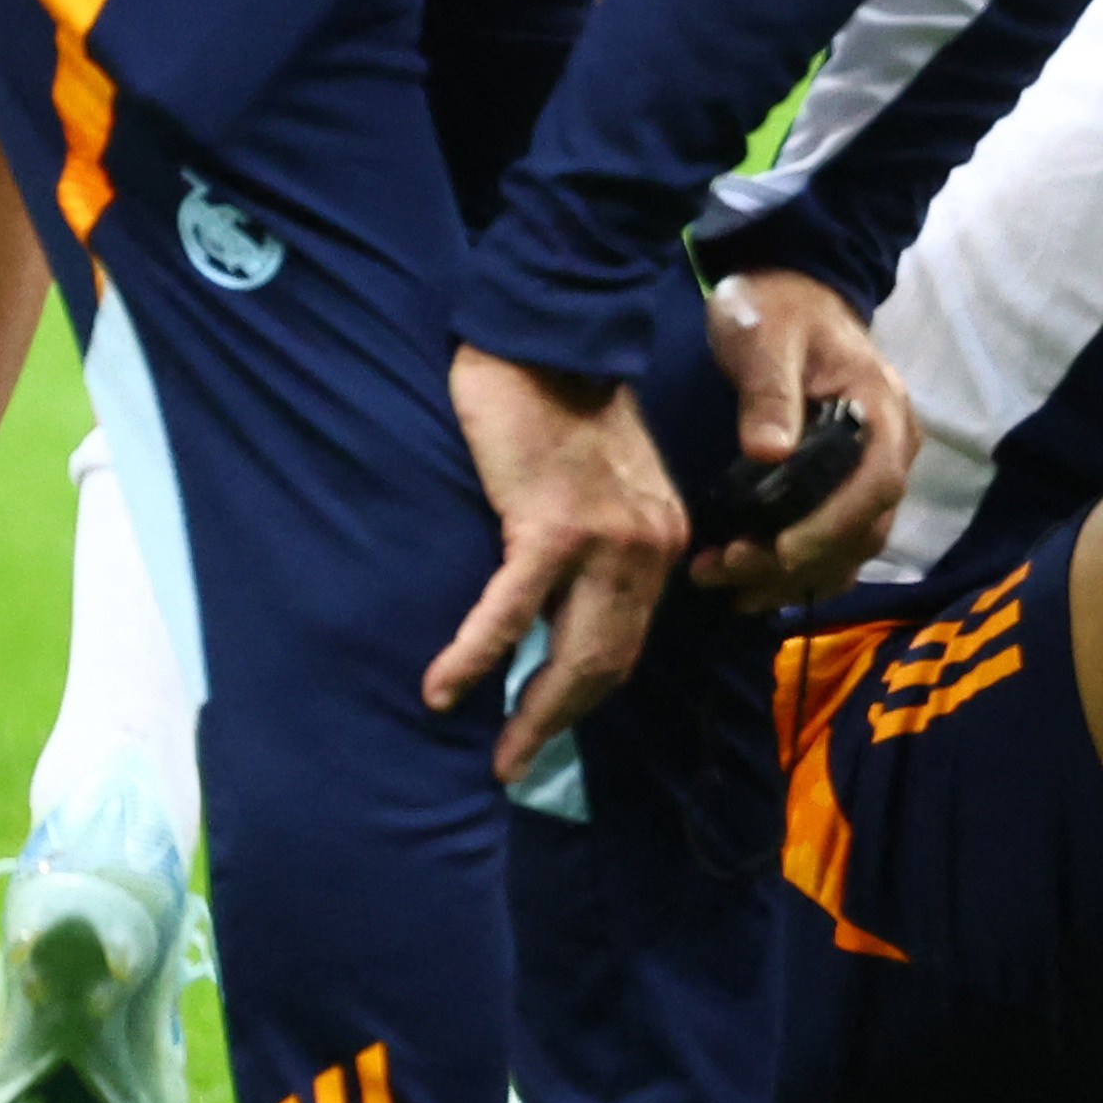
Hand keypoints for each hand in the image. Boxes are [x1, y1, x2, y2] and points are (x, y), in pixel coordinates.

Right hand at [431, 347, 684, 788]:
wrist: (547, 337)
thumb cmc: (558, 407)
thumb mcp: (599, 484)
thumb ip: (593, 542)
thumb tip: (551, 602)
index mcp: (660, 541)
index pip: (627, 639)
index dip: (585, 692)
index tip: (544, 727)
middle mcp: (649, 549)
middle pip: (608, 663)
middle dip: (559, 722)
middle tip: (513, 765)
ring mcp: (608, 540)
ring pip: (574, 653)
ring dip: (530, 712)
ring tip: (493, 755)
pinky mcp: (554, 525)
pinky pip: (512, 610)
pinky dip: (477, 656)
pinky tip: (442, 688)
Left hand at [691, 267, 917, 604]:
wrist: (789, 294)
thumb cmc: (776, 310)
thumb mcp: (764, 336)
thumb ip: (768, 390)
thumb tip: (769, 452)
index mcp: (881, 410)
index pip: (875, 483)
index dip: (832, 526)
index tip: (778, 551)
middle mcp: (891, 448)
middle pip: (865, 527)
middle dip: (799, 561)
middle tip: (726, 568)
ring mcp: (873, 470)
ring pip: (852, 546)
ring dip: (794, 576)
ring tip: (724, 584)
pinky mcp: (849, 485)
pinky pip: (838, 542)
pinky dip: (799, 571)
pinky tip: (749, 584)